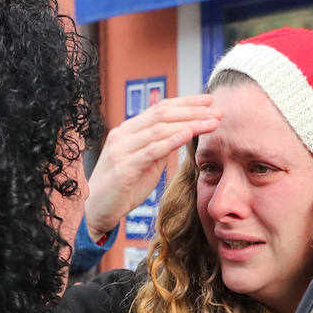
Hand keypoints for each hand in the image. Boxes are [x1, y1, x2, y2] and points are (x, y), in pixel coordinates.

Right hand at [84, 97, 220, 239]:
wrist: (96, 211)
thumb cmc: (123, 188)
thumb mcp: (144, 163)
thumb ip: (159, 147)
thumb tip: (183, 134)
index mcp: (128, 130)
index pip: (160, 108)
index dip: (186, 102)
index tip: (209, 100)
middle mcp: (123, 135)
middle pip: (162, 114)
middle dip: (192, 110)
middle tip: (217, 109)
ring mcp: (121, 150)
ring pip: (159, 129)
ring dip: (190, 124)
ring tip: (212, 122)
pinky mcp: (123, 169)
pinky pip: (151, 151)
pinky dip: (171, 141)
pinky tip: (188, 135)